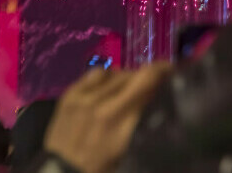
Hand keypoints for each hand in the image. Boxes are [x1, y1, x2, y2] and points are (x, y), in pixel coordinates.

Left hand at [44, 63, 171, 172]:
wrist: (61, 171)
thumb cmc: (101, 166)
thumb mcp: (127, 147)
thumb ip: (139, 119)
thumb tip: (154, 97)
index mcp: (121, 122)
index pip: (145, 83)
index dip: (161, 70)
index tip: (171, 68)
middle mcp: (103, 103)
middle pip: (131, 75)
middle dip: (146, 76)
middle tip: (153, 82)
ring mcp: (84, 96)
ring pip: (115, 72)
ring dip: (126, 77)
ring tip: (129, 86)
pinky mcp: (70, 94)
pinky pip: (94, 74)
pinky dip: (106, 77)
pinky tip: (108, 85)